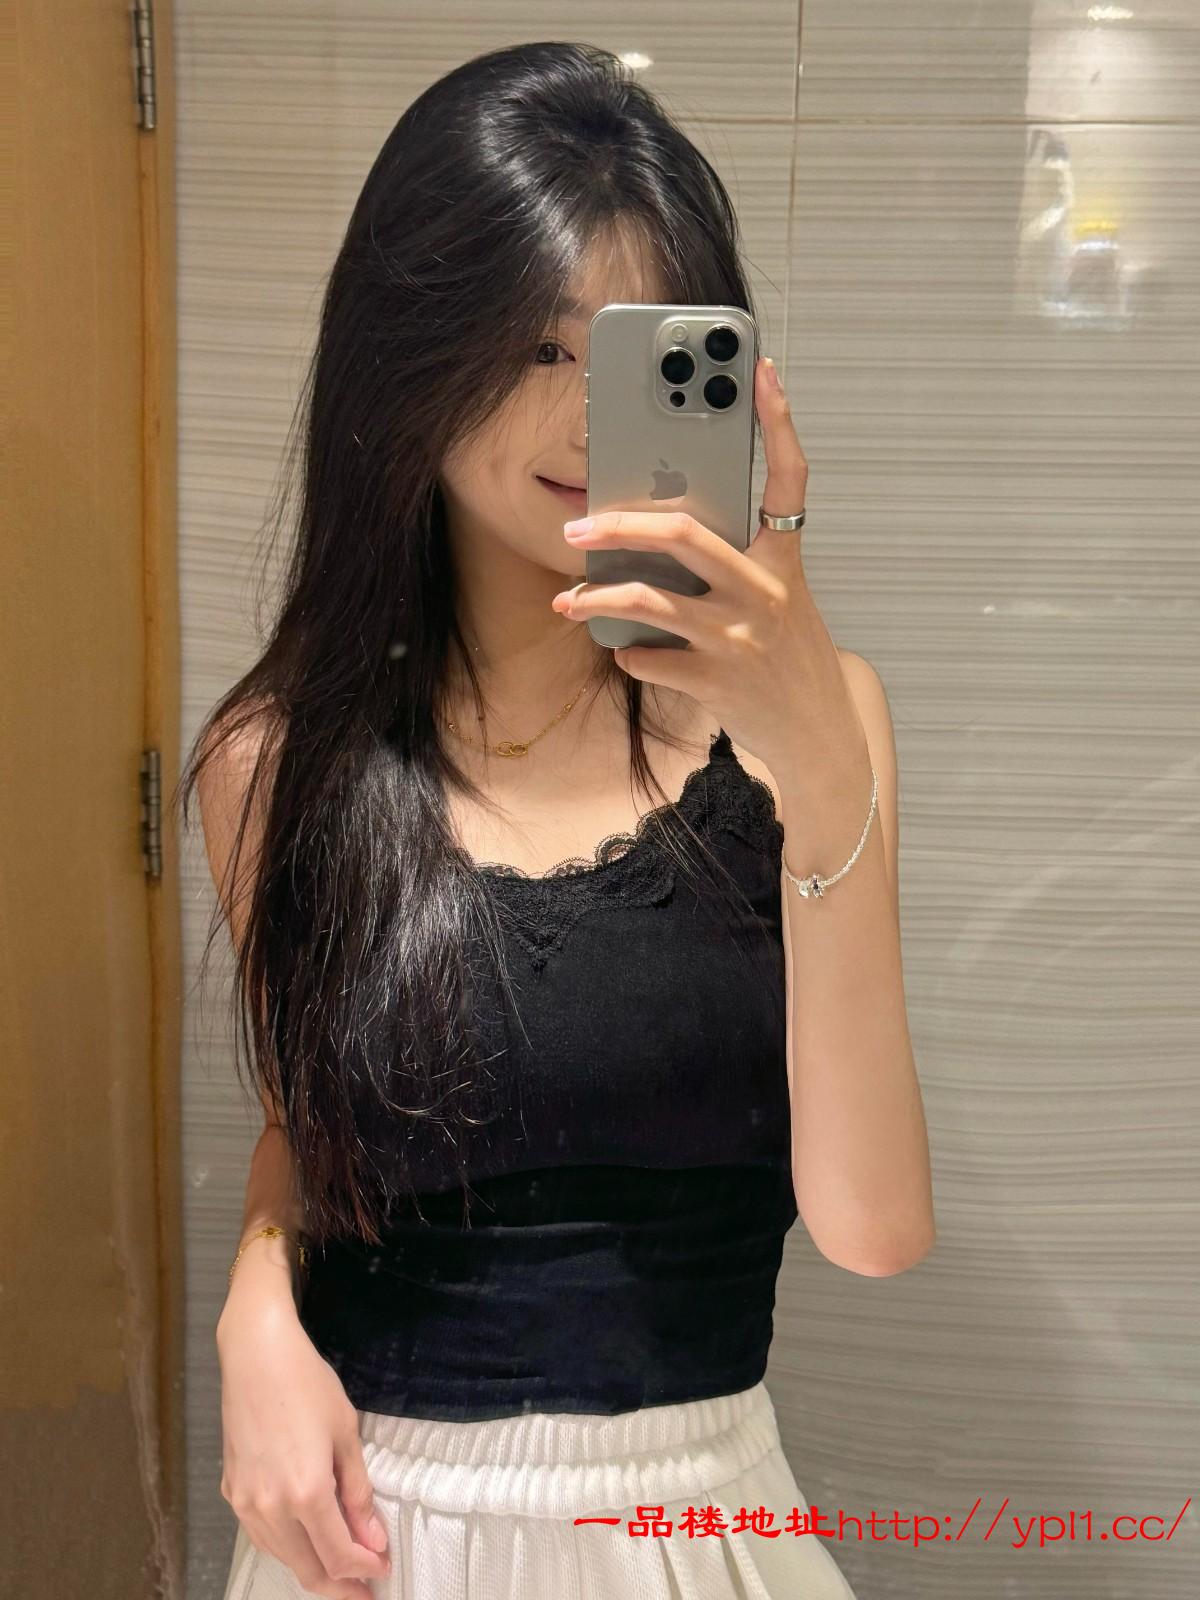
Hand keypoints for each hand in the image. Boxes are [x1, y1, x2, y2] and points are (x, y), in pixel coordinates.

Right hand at [217, 1302, 389, 1598]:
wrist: (256, 1355)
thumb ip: (358, 1493)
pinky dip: (287, 1547)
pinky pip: (263, 1536)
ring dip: (312, 1569)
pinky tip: (304, 1541)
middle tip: (364, 1593)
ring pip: (282, 1557)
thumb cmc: (307, 1385)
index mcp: (306, 1494)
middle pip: (308, 1569)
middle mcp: (271, 1508)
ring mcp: (246, 1503)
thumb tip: (373, 1539)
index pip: (340, 1555)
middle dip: (340, 1587)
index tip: (383, 1570)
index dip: (364, 1570)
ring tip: (340, 1572)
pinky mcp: (232, 1491)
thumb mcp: (346, 1434)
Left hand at [551, 356, 865, 786]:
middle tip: (577, 528)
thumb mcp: (777, 603)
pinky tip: (626, 652)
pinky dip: (628, 653)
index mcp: (783, 563)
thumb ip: (733, 567)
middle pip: (683, 535)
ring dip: (596, 600)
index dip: (779, 423)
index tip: (762, 372)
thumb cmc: (786, 659)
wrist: (817, 735)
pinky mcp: (717, 681)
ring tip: (567, 601)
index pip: (789, 480)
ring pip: (649, 602)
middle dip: (619, 526)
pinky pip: (648, 656)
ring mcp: (740, 638)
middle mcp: (765, 593)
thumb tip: (655, 541)